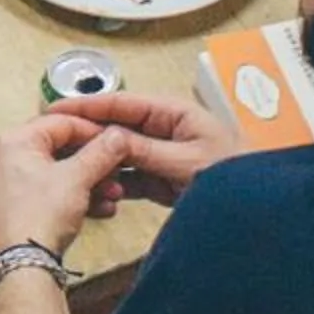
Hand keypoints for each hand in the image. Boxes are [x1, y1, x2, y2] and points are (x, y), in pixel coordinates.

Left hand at [0, 111, 140, 258]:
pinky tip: (102, 209)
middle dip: (95, 162)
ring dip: (91, 182)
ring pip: (60, 173)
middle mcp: (8, 158)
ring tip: (114, 195)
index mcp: (15, 140)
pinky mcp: (20, 207)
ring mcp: (12, 184)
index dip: (93, 130)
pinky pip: (53, 193)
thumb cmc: (40, 216)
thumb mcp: (77, 179)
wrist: (22, 266)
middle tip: (118, 171)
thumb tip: (117, 135)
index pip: (61, 122)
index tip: (117, 139)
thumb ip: (100, 152)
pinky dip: (77, 197)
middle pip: (61, 148)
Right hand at [50, 89, 242, 207]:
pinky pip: (129, 178)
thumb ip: (144, 149)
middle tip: (56, 143)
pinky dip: (114, 185)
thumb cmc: (231, 175)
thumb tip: (107, 138)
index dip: (87, 105)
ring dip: (100, 164)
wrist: (256, 210)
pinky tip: (97, 192)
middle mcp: (163, 130)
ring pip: (119, 155)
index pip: (121, 103)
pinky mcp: (160, 180)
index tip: (57, 108)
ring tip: (73, 171)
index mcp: (172, 112)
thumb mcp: (185, 161)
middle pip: (116, 128)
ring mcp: (160, 155)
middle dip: (88, 136)